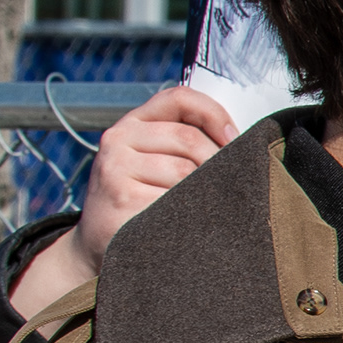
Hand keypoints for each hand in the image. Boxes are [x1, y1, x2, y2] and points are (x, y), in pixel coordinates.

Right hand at [19, 86, 235, 314]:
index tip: (234, 138)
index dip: (213, 113)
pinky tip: (187, 223)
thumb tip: (243, 145)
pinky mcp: (120, 198)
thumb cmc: (141, 200)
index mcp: (133, 124)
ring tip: (200, 209)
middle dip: (217, 164)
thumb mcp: (154, 163)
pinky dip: (189, 214)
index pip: (179, 99)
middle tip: (227, 188)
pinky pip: (173, 201)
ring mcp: (115, 168)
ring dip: (203, 193)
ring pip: (184, 172)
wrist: (99, 243)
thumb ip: (185, 146)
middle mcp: (118, 138)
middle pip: (189, 139)